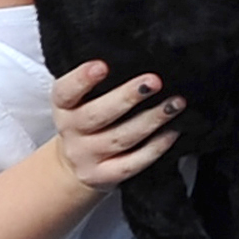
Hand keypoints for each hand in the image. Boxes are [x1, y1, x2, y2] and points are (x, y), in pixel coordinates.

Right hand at [47, 56, 182, 192]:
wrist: (73, 166)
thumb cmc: (85, 121)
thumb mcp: (80, 100)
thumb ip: (98, 84)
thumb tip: (138, 62)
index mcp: (63, 107)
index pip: (66, 92)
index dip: (82, 79)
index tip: (102, 65)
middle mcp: (71, 132)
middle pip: (97, 115)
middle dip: (127, 97)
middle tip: (154, 81)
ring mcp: (87, 157)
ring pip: (122, 138)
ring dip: (152, 119)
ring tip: (175, 103)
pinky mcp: (104, 176)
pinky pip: (133, 163)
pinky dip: (156, 147)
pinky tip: (173, 131)